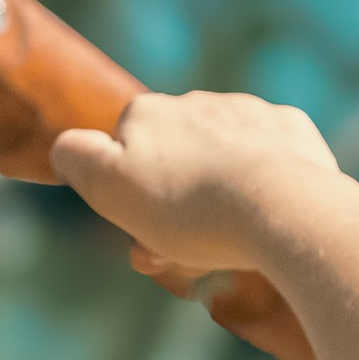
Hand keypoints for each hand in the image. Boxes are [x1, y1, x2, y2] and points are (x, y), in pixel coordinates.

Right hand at [51, 89, 344, 287]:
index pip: (125, 157)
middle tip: (189, 257)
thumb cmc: (191, 210)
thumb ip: (79, 160)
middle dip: (178, 207)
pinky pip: (274, 159)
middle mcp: (195, 103)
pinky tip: (270, 217)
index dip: (132, 203)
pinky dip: (267, 188)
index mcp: (147, 113)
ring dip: (221, 199)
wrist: (279, 208)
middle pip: (177, 161)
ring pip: (224, 161)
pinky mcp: (293, 131)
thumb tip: (65, 147)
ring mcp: (247, 113)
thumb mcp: (112, 188)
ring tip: (232, 242)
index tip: (147, 244)